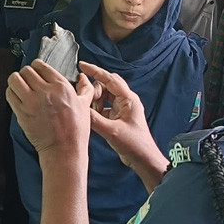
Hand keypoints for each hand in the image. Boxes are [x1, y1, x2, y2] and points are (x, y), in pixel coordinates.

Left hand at [6, 59, 94, 154]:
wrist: (64, 150)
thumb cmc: (76, 130)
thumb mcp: (85, 105)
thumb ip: (85, 88)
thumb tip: (83, 77)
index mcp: (62, 86)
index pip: (41, 65)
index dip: (37, 67)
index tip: (37, 72)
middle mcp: (46, 91)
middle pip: (26, 70)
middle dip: (26, 74)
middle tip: (28, 81)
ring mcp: (32, 102)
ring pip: (14, 79)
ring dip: (16, 81)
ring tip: (20, 87)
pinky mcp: (21, 113)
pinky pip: (9, 94)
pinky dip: (11, 93)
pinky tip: (17, 97)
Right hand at [81, 61, 168, 191]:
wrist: (143, 159)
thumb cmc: (134, 145)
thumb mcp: (111, 131)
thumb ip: (94, 119)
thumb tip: (80, 109)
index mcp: (128, 99)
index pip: (109, 79)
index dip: (95, 71)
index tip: (82, 65)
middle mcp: (126, 101)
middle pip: (106, 85)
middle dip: (95, 89)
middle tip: (86, 98)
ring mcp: (123, 109)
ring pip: (105, 96)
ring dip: (96, 101)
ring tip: (90, 111)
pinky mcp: (119, 117)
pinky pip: (105, 107)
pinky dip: (97, 109)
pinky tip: (92, 116)